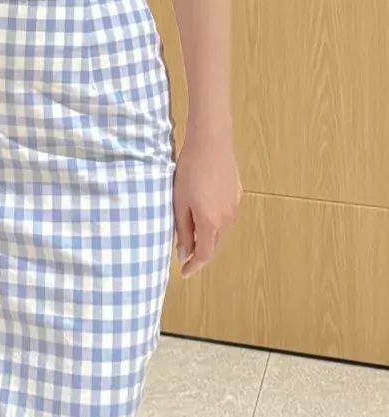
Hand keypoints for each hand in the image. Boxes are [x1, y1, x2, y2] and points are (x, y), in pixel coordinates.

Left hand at [173, 132, 241, 278]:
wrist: (211, 143)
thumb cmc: (190, 171)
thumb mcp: (180, 202)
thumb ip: (183, 229)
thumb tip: (184, 252)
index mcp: (210, 223)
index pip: (204, 254)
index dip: (194, 266)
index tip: (184, 272)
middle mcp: (227, 219)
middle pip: (215, 246)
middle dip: (201, 255)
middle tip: (187, 259)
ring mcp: (234, 207)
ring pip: (222, 233)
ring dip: (209, 240)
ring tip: (193, 239)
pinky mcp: (237, 196)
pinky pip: (226, 219)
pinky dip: (215, 226)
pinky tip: (205, 218)